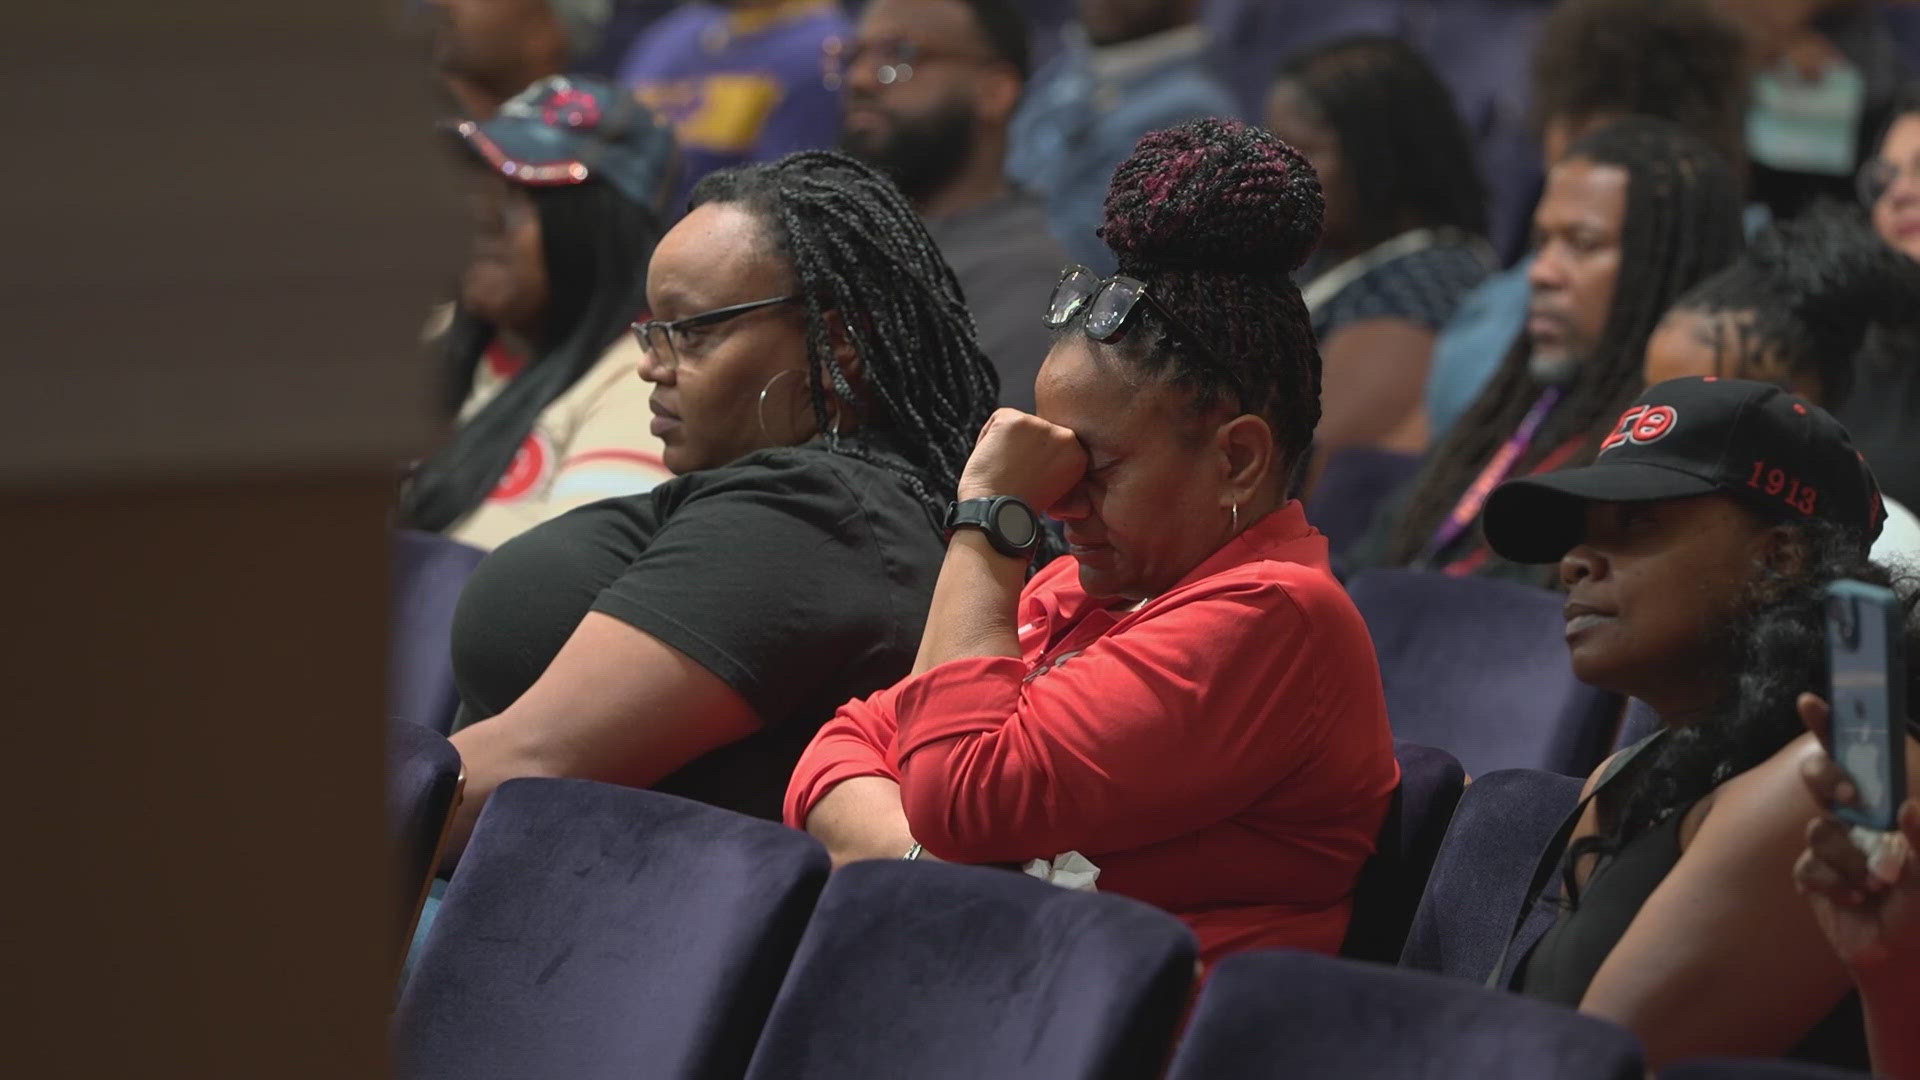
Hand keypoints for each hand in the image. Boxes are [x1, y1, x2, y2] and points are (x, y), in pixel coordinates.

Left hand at [955, 409, 1086, 507]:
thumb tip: (1071, 487)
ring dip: (1007, 444)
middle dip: (1024, 449)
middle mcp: (1066, 437)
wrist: (999, 515)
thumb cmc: (1020, 510)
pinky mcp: (1015, 419)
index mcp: (1079, 455)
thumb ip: (1064, 478)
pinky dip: (987, 437)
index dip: (1036, 459)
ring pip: (1018, 424)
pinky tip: (993, 460)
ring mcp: (1040, 425)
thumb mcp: (1057, 495)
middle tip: (1015, 474)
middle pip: (1037, 431)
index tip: (1029, 477)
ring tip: (1005, 470)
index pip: (1054, 443)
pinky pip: (997, 420)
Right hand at [1793, 693, 1919, 975]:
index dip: (1834, 726)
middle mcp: (1858, 819)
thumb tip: (1907, 806)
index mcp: (1889, 806)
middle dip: (1830, 784)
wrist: (1901, 962)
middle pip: (1822, 779)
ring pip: (1817, 830)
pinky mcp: (1814, 875)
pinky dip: (1834, 885)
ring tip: (1874, 886)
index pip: (1861, 758)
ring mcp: (1833, 846)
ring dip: (1847, 860)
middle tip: (1851, 802)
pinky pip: (1809, 867)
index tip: (1813, 701)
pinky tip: (1856, 900)